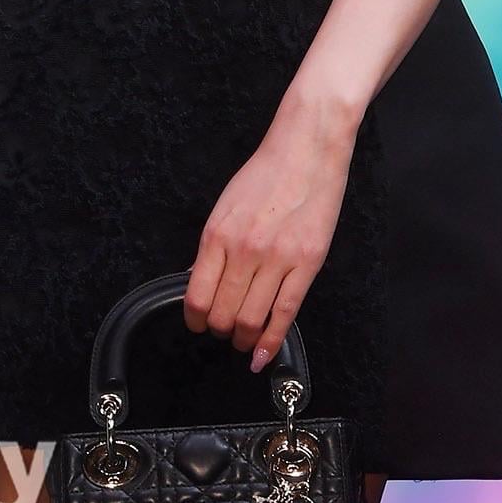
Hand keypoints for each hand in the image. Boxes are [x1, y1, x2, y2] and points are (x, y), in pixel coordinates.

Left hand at [183, 96, 359, 373]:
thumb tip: (198, 280)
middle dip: (219, 330)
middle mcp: (244, 250)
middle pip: (222, 313)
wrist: (307, 148)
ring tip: (242, 339)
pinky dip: (271, 342)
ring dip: (242, 339)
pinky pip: (285, 314)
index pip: (196, 295)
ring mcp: (277, 259)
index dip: (194, 319)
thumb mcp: (226, 205)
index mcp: (218, 234)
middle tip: (223, 330)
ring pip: (250, 320)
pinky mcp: (307, 264)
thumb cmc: (267, 172)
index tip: (197, 323)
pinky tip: (262, 355)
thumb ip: (212, 246)